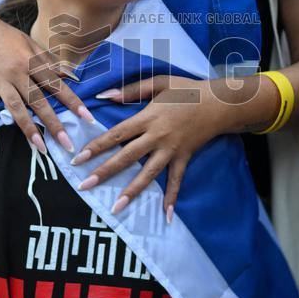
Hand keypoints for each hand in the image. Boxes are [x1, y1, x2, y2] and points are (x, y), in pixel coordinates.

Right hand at [0, 10, 94, 153]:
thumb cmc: (4, 36)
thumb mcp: (29, 42)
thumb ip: (49, 60)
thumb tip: (71, 76)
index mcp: (31, 61)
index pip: (56, 85)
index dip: (73, 102)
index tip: (87, 118)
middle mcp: (16, 72)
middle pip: (38, 101)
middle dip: (54, 124)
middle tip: (68, 145)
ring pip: (15, 108)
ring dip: (28, 129)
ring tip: (41, 148)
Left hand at [72, 74, 272, 216]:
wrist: (219, 103)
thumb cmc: (187, 89)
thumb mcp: (159, 82)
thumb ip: (131, 90)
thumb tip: (105, 95)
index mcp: (148, 117)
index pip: (117, 134)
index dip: (97, 146)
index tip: (79, 158)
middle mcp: (157, 136)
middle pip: (127, 157)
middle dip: (104, 172)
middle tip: (84, 186)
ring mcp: (171, 149)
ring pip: (148, 173)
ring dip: (132, 191)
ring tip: (116, 208)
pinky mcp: (184, 158)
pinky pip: (176, 180)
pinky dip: (171, 197)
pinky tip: (165, 215)